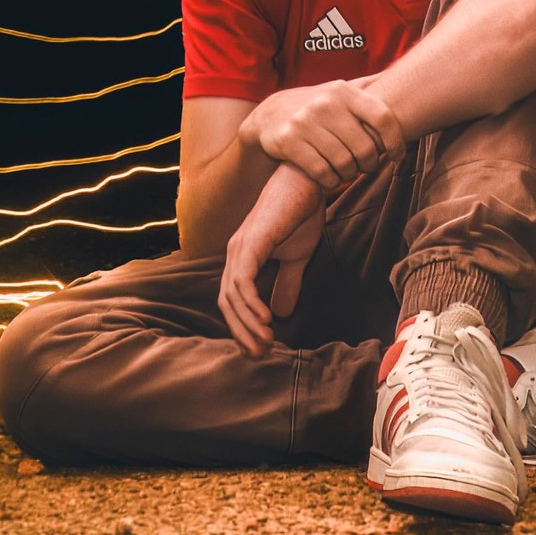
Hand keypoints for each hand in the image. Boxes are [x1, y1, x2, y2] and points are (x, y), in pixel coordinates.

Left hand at [219, 163, 328, 356]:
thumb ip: (287, 282)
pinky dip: (251, 304)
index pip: (233, 300)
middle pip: (227, 303)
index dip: (243, 326)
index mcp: (242, 257)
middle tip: (260, 354)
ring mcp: (239, 247)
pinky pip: (243, 281)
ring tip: (266, 343)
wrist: (308, 180)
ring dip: (248, 324)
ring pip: (232, 296)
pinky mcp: (250, 242)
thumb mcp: (297, 257)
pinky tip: (267, 321)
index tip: (261, 348)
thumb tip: (281, 313)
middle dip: (241, 332)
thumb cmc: (302, 212)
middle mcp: (234, 254)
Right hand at [242, 79, 406, 192]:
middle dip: (371, 163)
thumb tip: (405, 76)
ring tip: (349, 172)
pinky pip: (322, 172)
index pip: (383, 118)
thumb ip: (368, 86)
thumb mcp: (339, 90)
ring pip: (344, 163)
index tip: (397, 154)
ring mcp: (304, 122)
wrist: (269, 115)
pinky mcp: (288, 141)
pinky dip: (331, 181)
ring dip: (350, 174)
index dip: (396, 141)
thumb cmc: (317, 106)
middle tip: (367, 166)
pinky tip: (331, 178)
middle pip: (365, 147)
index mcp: (343, 91)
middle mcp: (325, 103)